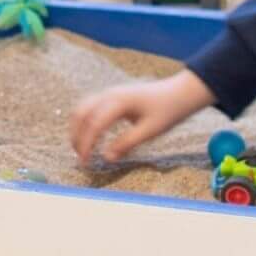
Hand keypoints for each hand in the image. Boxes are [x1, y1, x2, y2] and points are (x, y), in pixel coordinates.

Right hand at [70, 69, 214, 164]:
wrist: (179, 93)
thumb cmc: (168, 111)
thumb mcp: (150, 131)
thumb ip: (127, 144)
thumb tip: (107, 158)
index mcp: (120, 102)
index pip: (94, 124)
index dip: (87, 144)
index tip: (86, 162)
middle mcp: (110, 94)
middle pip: (81, 113)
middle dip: (76, 136)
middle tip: (81, 158)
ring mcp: (109, 93)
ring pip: (82, 108)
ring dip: (78, 128)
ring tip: (81, 149)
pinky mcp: (112, 96)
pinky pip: (90, 106)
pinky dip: (84, 121)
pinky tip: (89, 136)